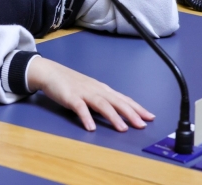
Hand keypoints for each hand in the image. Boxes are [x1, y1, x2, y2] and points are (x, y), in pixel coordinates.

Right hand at [26, 57, 153, 131]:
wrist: (50, 72)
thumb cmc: (71, 83)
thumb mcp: (91, 90)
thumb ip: (103, 101)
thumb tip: (119, 113)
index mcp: (102, 89)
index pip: (123, 99)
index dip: (137, 108)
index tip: (151, 117)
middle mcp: (97, 90)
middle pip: (117, 101)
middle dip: (131, 113)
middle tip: (142, 124)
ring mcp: (84, 93)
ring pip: (102, 104)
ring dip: (113, 117)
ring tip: (122, 128)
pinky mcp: (70, 97)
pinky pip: (80, 108)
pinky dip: (86, 117)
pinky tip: (91, 127)